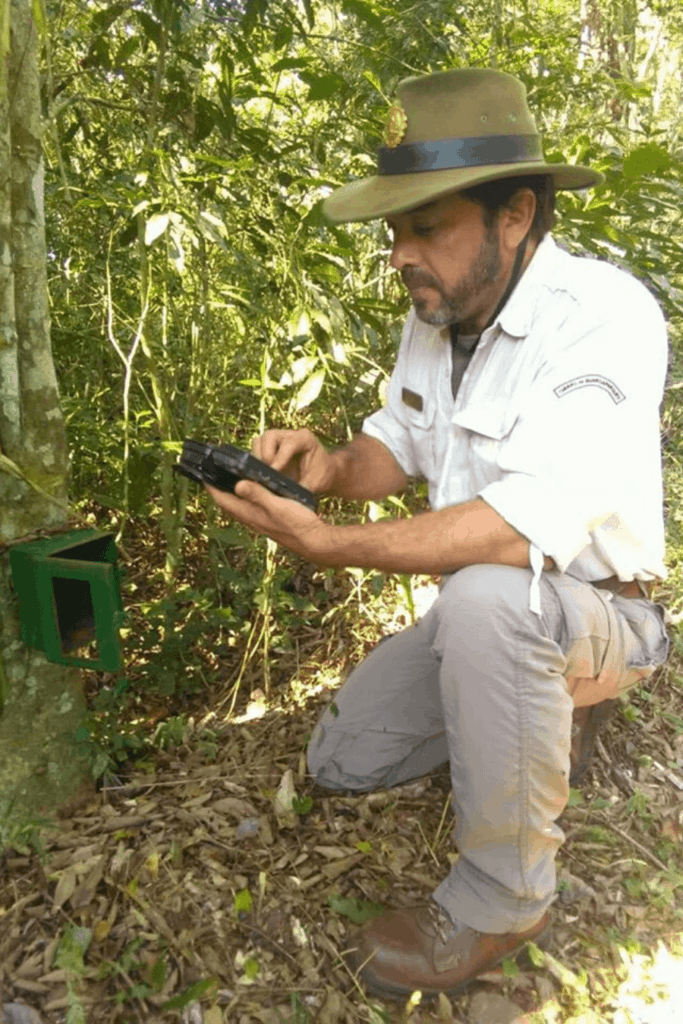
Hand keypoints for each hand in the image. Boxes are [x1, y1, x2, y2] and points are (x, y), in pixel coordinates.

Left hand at [204, 478, 332, 561]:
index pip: (223, 500)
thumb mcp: (277, 505)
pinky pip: (251, 506)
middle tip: (214, 473)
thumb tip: (238, 484)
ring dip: (232, 492)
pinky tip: (254, 489)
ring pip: (239, 505)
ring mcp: (260, 520)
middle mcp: (251, 518)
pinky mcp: (269, 520)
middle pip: (228, 502)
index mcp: (250, 514)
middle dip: (219, 488)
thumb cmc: (297, 523)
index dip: (211, 487)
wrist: (313, 540)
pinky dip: (247, 496)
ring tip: (230, 477)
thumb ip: (258, 494)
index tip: (203, 474)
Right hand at [252, 428, 335, 493]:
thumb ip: (302, 488)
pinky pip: (256, 450)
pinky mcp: (269, 448)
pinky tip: (261, 474)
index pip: (288, 444)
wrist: (322, 472)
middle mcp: (290, 435)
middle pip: (269, 436)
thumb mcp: (317, 482)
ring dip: (258, 458)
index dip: (279, 458)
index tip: (273, 471)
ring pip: (260, 441)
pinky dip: (255, 462)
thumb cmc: (322, 474)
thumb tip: (286, 498)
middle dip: (266, 455)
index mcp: (305, 439)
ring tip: (263, 474)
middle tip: (268, 473)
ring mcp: (278, 440)